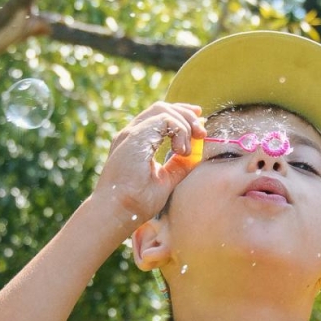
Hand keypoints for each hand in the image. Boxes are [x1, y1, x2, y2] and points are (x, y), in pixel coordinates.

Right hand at [92, 102, 205, 222]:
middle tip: (202, 133)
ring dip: (184, 123)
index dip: (180, 115)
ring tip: (190, 148)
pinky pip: (164, 119)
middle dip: (186, 115)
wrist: (118, 212)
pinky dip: (179, 131)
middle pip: (161, 108)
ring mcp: (130, 133)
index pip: (157, 117)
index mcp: (134, 143)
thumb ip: (177, 166)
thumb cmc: (136, 203)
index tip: (198, 124)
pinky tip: (182, 151)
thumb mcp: (164, 181)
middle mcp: (130, 134)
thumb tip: (195, 156)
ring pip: (163, 110)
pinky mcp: (135, 136)